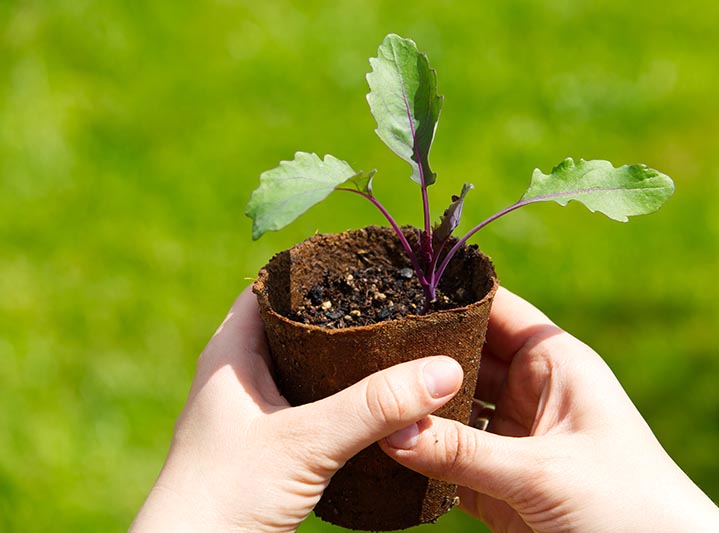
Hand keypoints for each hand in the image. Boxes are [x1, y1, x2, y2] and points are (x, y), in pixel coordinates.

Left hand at [131, 288, 463, 532]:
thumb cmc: (224, 500)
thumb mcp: (305, 444)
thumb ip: (374, 406)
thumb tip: (445, 368)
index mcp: (231, 355)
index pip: (273, 288)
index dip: (318, 271)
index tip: (370, 263)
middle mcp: (239, 378)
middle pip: (298, 328)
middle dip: (346, 319)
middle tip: (400, 306)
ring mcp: (254, 416)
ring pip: (308, 372)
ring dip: (348, 365)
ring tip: (400, 349)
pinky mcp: (270, 450)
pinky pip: (313, 410)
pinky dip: (345, 404)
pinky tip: (379, 408)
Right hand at [381, 287, 718, 532]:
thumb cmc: (630, 506)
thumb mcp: (543, 473)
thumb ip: (464, 452)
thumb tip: (389, 430)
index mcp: (554, 363)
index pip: (494, 311)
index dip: (449, 300)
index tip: (392, 290)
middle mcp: (530, 391)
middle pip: (463, 359)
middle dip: (419, 357)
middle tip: (360, 348)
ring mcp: (513, 437)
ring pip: (451, 410)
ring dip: (416, 409)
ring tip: (359, 393)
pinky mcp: (499, 482)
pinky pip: (449, 460)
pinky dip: (420, 457)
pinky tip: (382, 448)